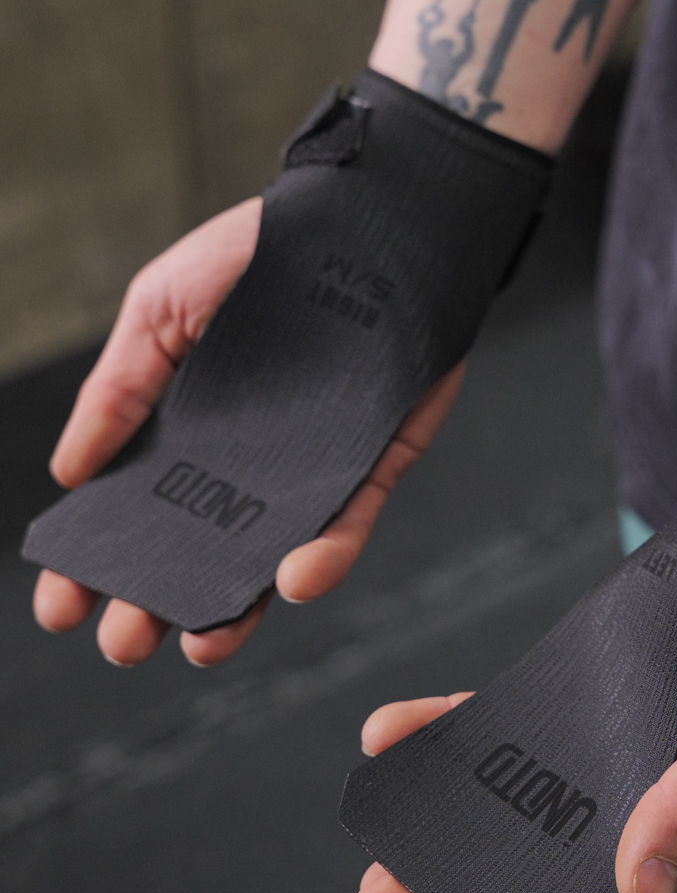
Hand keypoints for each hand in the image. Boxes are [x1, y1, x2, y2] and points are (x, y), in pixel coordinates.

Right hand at [32, 198, 464, 666]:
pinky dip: (326, 555)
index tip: (62, 606)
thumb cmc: (257, 256)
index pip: (134, 508)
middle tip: (126, 642)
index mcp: (186, 429)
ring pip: (272, 552)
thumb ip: (120, 388)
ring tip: (203, 643)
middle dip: (160, 598)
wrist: (365, 223)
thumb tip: (67, 473)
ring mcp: (309, 468)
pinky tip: (291, 581)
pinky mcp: (373, 464)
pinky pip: (349, 521)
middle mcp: (246, 461)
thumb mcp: (162, 307)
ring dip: (239, 604)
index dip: (95, 558)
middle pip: (199, 547)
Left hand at [352, 551, 676, 892]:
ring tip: (376, 842)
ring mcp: (609, 741)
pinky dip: (453, 730)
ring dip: (446, 818)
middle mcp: (642, 795)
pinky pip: (508, 719)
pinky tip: (397, 733)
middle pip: (539, 859)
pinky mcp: (585, 689)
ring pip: (514, 797)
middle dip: (461, 886)